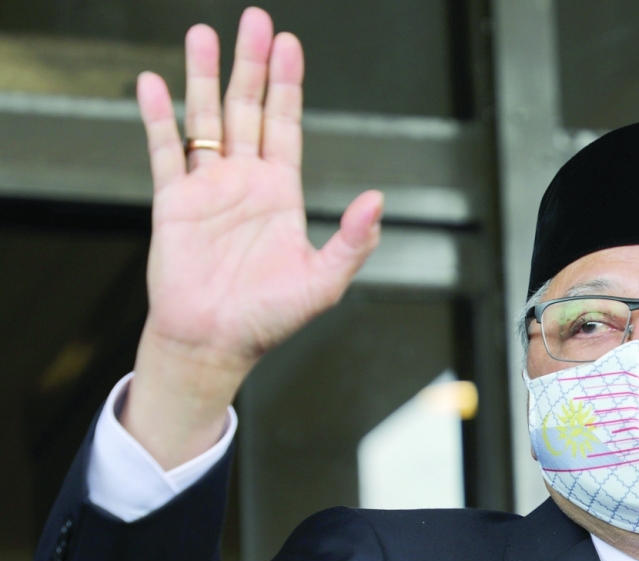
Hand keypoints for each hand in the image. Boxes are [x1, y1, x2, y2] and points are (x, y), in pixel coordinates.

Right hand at [123, 8, 382, 468]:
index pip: (286, 126)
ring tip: (202, 35)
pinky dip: (157, 119)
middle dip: (252, 65)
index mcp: (282, 194)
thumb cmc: (268, 319)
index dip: (288, 86)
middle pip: (249, 110)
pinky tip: (153, 85)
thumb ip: (353, 241)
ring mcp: (208, 189)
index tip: (291, 46)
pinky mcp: (173, 204)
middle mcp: (245, 183)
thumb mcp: (324, 282)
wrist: (214, 343)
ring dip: (203, 78)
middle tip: (255, 21)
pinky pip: (163, 152)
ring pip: (205, 120)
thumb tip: (377, 200)